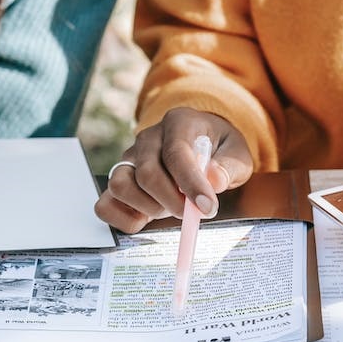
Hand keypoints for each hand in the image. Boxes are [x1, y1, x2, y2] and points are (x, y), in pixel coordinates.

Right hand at [95, 107, 253, 232]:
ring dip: (147, 208)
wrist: (202, 144)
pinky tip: (147, 217)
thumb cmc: (219, 149)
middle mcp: (147, 138)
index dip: (191, 184)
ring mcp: (128, 159)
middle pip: (146, 173)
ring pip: (119, 186)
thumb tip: (213, 181)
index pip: (177, 153)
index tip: (207, 208)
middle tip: (191, 213)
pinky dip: (123, 219)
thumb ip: (228, 166)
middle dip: (171, 201)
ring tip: (169, 208)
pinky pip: (105, 204)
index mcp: (178, 123)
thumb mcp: (237, 153)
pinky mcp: (119, 181)